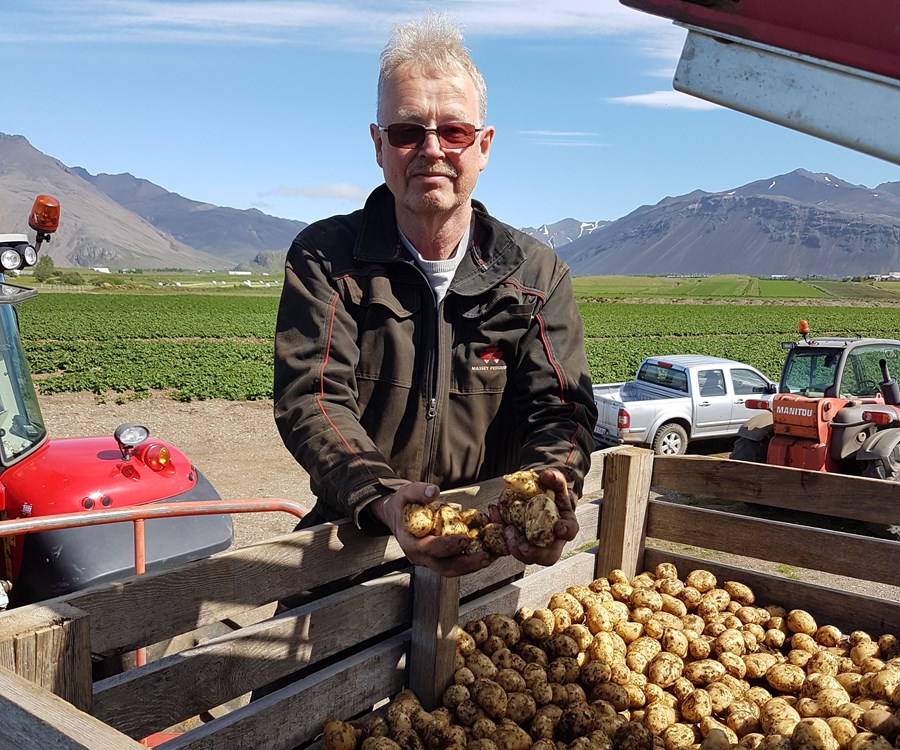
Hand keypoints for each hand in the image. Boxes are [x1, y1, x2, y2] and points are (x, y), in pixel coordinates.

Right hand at [370, 483, 493, 577]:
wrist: (396, 515)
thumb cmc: (401, 506)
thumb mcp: (405, 494)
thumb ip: (417, 492)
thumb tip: (433, 492)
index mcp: (410, 543)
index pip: (430, 549)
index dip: (448, 546)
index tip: (464, 539)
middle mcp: (421, 556)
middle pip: (445, 567)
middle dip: (467, 564)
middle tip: (485, 556)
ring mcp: (431, 560)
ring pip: (453, 568)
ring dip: (473, 565)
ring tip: (490, 556)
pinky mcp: (440, 558)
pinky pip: (456, 561)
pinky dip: (471, 557)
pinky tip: (485, 550)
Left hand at [490, 468, 578, 565]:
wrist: (537, 494)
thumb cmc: (550, 491)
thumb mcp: (555, 481)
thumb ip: (554, 477)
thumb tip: (547, 476)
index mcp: (564, 524)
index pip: (570, 531)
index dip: (566, 531)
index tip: (559, 528)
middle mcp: (551, 539)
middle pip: (548, 556)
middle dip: (534, 553)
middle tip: (521, 544)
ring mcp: (534, 544)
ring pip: (527, 556)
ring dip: (514, 547)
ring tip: (507, 530)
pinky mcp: (518, 541)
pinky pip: (509, 544)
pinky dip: (500, 531)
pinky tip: (495, 514)